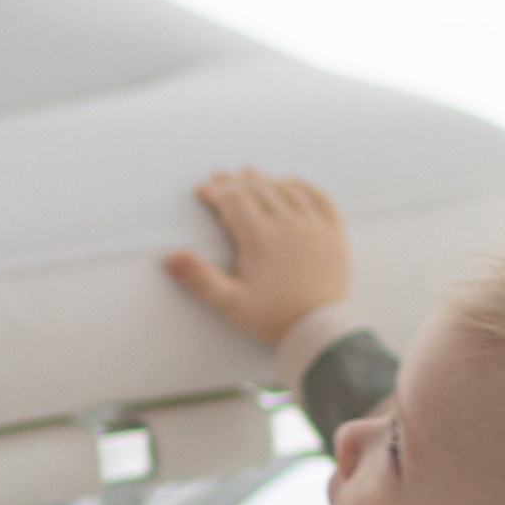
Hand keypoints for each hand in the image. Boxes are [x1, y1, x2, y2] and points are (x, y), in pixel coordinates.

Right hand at [165, 167, 351, 350]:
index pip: (233, 200)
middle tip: (219, 177)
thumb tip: (171, 257)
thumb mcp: (231, 304)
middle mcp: (288, 225)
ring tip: (249, 174)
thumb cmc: (273, 318)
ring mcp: (314, 226)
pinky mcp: (333, 233)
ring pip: (286, 189)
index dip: (214, 191)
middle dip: (235, 181)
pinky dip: (303, 185)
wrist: (320, 330)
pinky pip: (319, 198)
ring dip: (265, 179)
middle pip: (258, 189)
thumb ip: (200, 280)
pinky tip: (291, 181)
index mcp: (261, 238)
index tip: (201, 189)